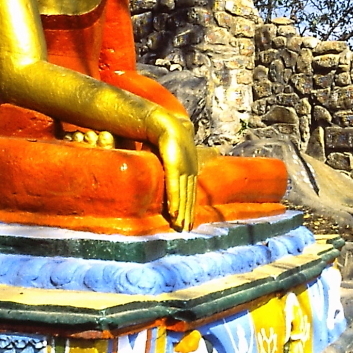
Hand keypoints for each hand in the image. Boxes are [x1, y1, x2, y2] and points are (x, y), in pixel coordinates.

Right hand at [147, 108, 197, 230]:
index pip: (190, 191)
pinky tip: (175, 213)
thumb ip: (169, 165)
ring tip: (181, 227)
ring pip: (183, 195)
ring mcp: (184, 167)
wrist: (162, 122)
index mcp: (190, 167)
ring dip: (182, 212)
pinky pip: (174, 187)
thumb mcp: (168, 155)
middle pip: (188, 196)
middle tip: (185, 231)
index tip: (188, 221)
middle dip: (187, 214)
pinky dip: (175, 201)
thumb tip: (165, 170)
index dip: (189, 207)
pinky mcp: (175, 165)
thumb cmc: (163, 137)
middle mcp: (190, 169)